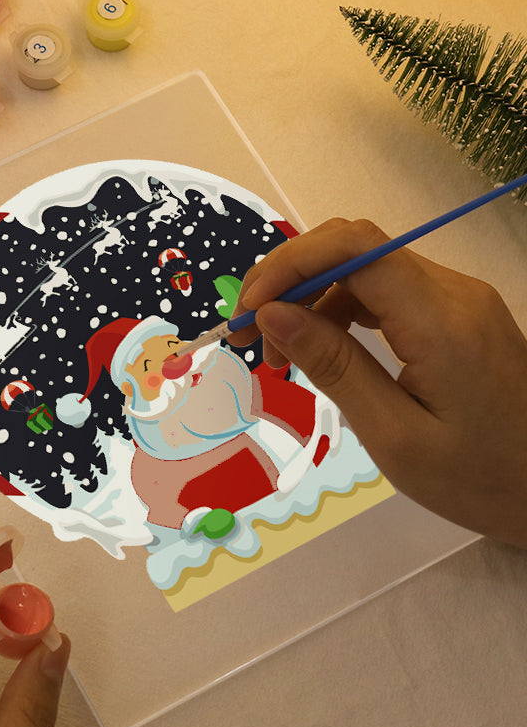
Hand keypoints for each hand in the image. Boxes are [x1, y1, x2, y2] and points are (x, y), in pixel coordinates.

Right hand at [229, 217, 526, 546]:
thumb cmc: (479, 479)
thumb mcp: (394, 436)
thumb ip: (334, 366)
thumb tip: (272, 313)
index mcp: (440, 320)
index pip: (354, 248)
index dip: (289, 265)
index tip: (248, 311)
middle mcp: (452, 292)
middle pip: (354, 247)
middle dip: (289, 278)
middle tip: (246, 331)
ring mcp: (457, 299)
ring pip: (364, 266)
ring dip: (309, 296)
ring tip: (275, 351)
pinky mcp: (456, 313)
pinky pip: (385, 290)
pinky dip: (339, 308)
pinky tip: (319, 347)